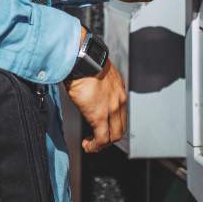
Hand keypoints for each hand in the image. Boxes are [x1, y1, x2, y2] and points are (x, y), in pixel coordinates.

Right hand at [66, 33, 127, 152]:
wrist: (81, 57)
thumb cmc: (84, 61)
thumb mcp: (97, 74)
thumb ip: (98, 86)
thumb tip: (89, 91)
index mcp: (119, 89)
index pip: (121, 114)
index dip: (112, 124)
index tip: (103, 128)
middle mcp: (119, 100)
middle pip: (120, 128)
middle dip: (109, 138)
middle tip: (97, 141)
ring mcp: (111, 109)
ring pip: (113, 136)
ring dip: (102, 144)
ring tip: (91, 145)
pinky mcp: (99, 115)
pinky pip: (101, 139)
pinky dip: (95, 146)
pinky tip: (87, 145)